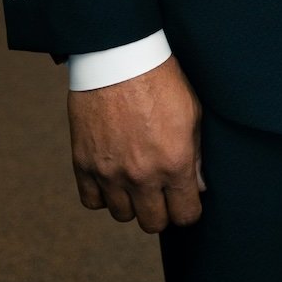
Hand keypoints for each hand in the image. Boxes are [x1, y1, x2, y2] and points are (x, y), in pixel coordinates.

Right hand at [68, 54, 204, 232]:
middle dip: (161, 212)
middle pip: (153, 223)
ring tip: (137, 181)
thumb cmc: (161, 80)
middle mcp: (142, 175)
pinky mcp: (84, 164)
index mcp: (174, 163)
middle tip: (162, 194)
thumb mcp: (192, 112)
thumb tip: (197, 186)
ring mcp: (110, 173)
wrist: (119, 57)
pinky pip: (92, 201)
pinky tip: (112, 177)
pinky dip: (102, 195)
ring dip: (131, 203)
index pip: (185, 215)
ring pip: (122, 215)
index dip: (189, 210)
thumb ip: (196, 155)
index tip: (186, 201)